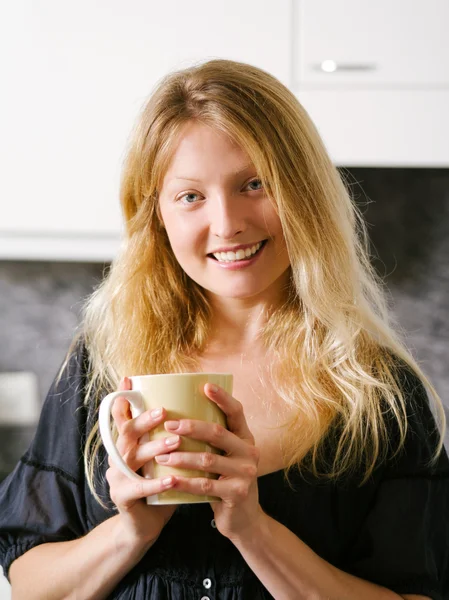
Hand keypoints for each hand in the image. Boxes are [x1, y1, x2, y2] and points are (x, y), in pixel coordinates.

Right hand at [105, 377, 180, 547]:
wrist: (144, 526)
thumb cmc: (159, 484)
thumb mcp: (161, 457)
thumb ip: (168, 435)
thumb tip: (193, 405)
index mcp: (126, 444)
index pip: (121, 417)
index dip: (123, 398)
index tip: (130, 379)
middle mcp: (117, 457)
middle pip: (125, 434)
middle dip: (143, 420)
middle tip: (163, 411)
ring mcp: (117, 478)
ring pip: (132, 459)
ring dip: (154, 448)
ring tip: (175, 441)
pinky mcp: (122, 499)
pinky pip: (137, 490)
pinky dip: (154, 483)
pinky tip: (171, 478)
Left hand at [154, 383, 264, 540]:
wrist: (244, 520)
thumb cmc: (225, 481)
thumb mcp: (226, 457)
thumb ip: (213, 439)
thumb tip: (178, 413)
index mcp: (245, 438)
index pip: (237, 412)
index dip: (223, 398)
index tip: (205, 386)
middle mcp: (249, 452)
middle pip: (218, 433)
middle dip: (191, 427)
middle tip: (168, 424)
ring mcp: (245, 474)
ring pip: (208, 460)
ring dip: (181, 456)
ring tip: (159, 453)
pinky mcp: (236, 494)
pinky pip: (205, 486)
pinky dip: (184, 482)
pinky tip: (168, 479)